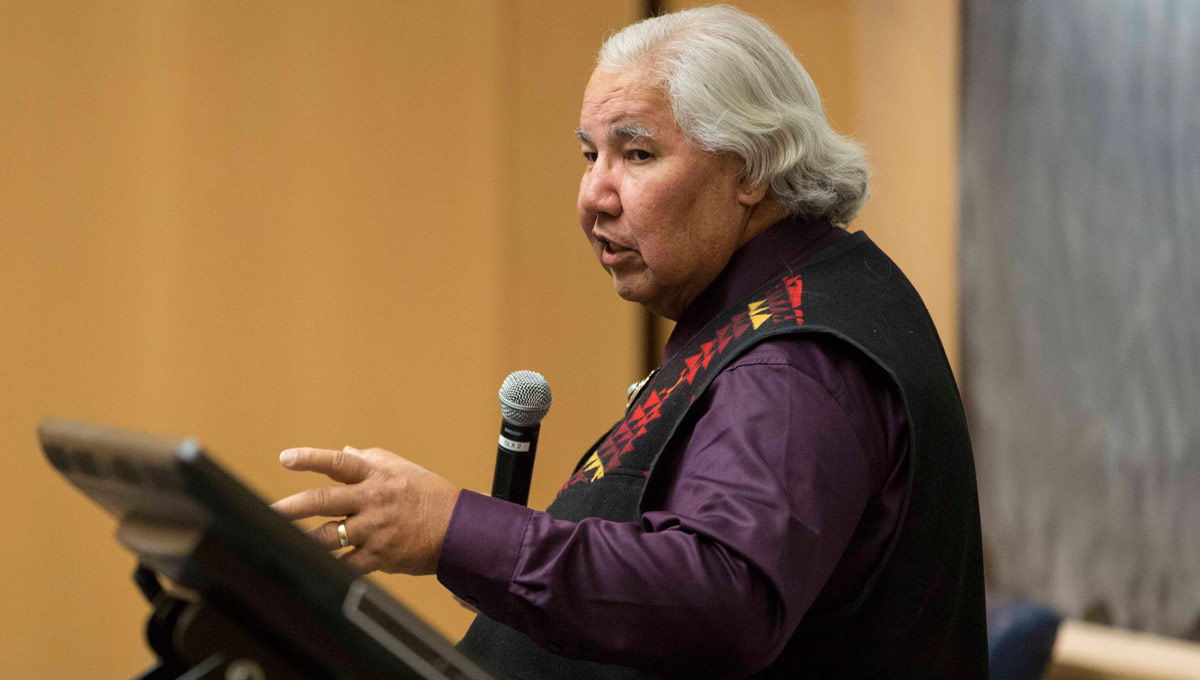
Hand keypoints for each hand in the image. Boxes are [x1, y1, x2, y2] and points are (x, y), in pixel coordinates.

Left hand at [270, 446, 460, 575]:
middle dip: (291, 507)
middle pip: (323, 501)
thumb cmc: (429, 495)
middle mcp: (372, 500)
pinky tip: (307, 566)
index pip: (338, 463)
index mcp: (376, 475)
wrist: (458, 528)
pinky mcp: (378, 555)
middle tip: (267, 511)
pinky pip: (344, 564)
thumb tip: (344, 451)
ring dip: (301, 540)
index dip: (311, 459)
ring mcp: (374, 530)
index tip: (285, 458)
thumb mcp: (401, 468)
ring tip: (276, 542)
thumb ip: (369, 459)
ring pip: (327, 537)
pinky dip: (326, 566)